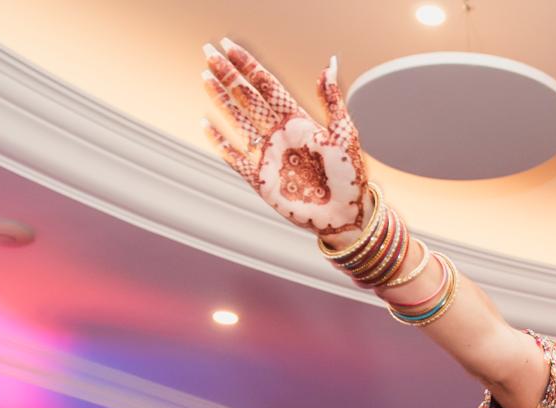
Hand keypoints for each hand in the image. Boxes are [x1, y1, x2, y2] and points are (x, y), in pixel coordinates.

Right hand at [203, 41, 369, 236]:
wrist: (346, 214)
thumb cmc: (350, 175)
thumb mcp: (344, 133)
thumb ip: (332, 100)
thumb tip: (329, 64)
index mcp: (298, 121)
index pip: (268, 86)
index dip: (249, 65)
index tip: (229, 46)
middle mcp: (280, 135)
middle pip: (249, 97)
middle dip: (229, 75)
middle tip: (208, 50)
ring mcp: (269, 156)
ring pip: (239, 120)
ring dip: (222, 99)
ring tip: (205, 76)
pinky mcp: (260, 179)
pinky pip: (235, 157)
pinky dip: (220, 141)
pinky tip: (206, 123)